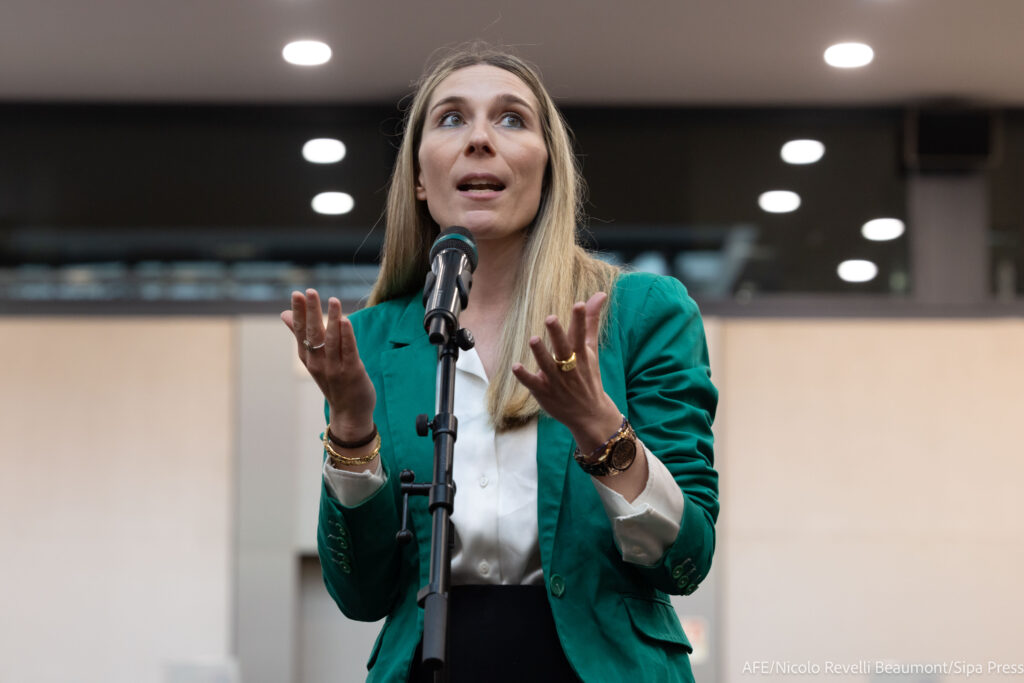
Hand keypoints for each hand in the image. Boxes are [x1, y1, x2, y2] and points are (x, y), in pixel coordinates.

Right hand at [281, 289, 375, 439]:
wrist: (349, 413)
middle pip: (313, 334)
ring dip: (331, 319)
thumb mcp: (313, 359)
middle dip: (311, 312)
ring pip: (331, 340)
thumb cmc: (333, 381)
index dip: (299, 312)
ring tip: (332, 299)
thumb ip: (301, 335)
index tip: (297, 294)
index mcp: (308, 358)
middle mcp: (318, 363)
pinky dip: (346, 336)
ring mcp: (335, 368)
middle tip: (309, 292)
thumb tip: (284, 314)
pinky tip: (345, 320)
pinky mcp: (352, 372)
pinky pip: (349, 351)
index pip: (300, 331)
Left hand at [511, 291, 621, 452]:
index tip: (579, 304)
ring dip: (540, 353)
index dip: (580, 319)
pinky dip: (525, 376)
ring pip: (547, 365)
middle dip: (558, 334)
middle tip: (551, 318)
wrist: (590, 414)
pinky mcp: (544, 392)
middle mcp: (569, 366)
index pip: (580, 334)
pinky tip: (516, 366)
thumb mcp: (591, 349)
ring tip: (534, 339)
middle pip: (563, 348)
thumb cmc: (588, 376)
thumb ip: (591, 321)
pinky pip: (533, 384)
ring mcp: (556, 380)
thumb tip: (600, 294)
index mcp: (581, 354)